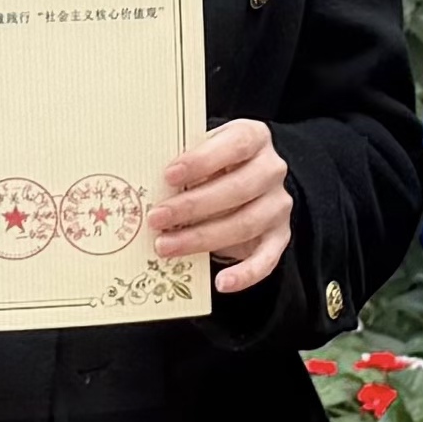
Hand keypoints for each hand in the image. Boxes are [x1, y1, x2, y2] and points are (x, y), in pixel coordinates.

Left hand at [152, 119, 293, 293]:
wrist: (248, 184)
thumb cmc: (214, 165)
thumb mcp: (202, 153)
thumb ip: (185, 164)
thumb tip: (143, 183)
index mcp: (253, 137)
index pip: (235, 144)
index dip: (203, 160)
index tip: (169, 175)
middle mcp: (272, 169)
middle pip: (238, 189)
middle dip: (193, 206)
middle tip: (156, 218)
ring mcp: (277, 205)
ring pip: (245, 224)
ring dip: (202, 238)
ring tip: (166, 246)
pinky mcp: (278, 236)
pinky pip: (267, 258)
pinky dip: (245, 274)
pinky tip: (221, 283)